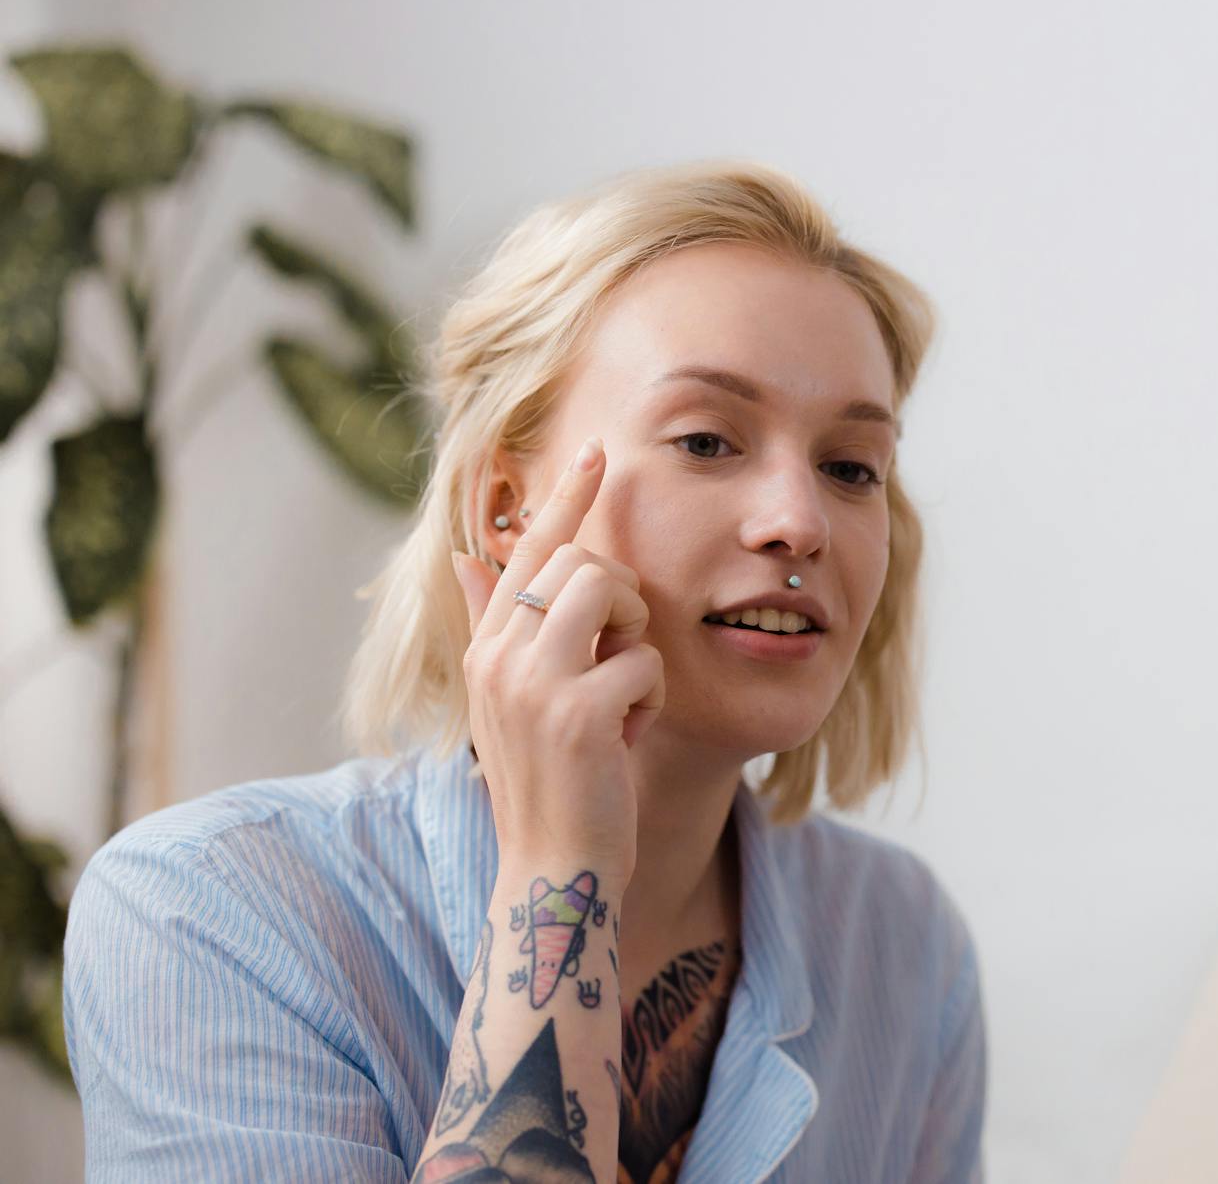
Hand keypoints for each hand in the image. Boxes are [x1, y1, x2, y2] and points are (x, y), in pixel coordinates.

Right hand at [450, 435, 663, 882]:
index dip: (566, 498)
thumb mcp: (515, 698)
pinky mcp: (577, 712)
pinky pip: (644, 662)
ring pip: (608, 594)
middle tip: (620, 655)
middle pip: (579, 562)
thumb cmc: (550, 782)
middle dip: (621, 597)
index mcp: (487, 649)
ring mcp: (534, 683)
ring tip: (619, 695)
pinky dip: (649, 700)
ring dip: (634, 640)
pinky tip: (626, 739)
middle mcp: (499, 657)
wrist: (554, 868)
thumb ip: (494, 625)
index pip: (527, 551)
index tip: (596, 451)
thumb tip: (466, 553)